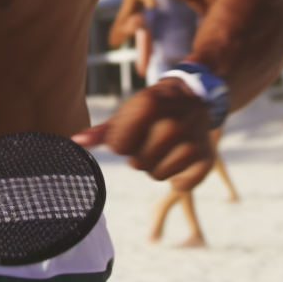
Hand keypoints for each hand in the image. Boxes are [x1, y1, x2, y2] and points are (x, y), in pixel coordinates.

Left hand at [73, 79, 214, 190]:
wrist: (195, 96)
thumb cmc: (152, 106)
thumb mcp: (128, 110)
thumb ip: (102, 130)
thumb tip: (76, 142)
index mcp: (149, 105)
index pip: (118, 146)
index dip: (121, 142)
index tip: (131, 131)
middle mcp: (173, 124)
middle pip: (137, 163)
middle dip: (138, 153)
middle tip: (150, 137)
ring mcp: (192, 142)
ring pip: (156, 175)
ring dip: (156, 165)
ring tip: (165, 145)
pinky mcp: (206, 160)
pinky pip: (178, 185)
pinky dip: (177, 176)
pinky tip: (180, 155)